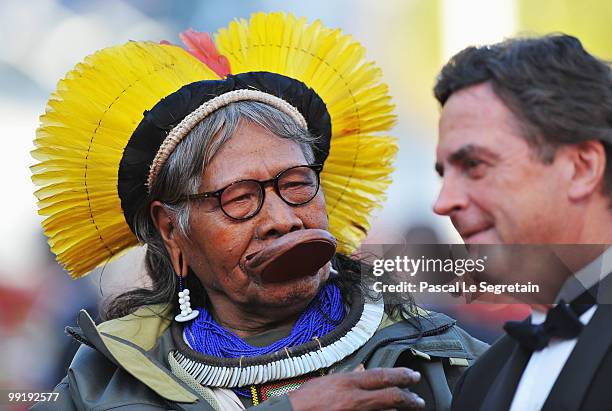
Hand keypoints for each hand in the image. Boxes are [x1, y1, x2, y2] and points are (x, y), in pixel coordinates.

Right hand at [288, 365, 424, 410]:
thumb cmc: (306, 399)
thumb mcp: (327, 381)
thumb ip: (349, 376)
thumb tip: (364, 370)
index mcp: (348, 382)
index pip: (382, 376)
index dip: (402, 375)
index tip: (413, 376)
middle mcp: (355, 398)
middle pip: (392, 396)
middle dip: (409, 398)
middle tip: (419, 400)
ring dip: (399, 410)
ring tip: (410, 407)